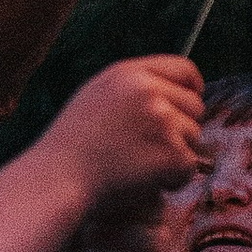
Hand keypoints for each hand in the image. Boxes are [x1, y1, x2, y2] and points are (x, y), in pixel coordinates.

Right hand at [35, 56, 204, 215]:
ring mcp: (163, 122)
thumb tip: (173, 89)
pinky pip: (189, 167)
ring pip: (194, 137)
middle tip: (148, 148)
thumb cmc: (72, 146)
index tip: (192, 100)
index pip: (184, 69)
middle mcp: (149, 92)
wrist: (57, 181)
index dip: (192, 87)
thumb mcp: (97, 96)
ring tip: (137, 166)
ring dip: (175, 155)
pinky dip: (172, 180)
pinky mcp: (172, 154)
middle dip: (180, 127)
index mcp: (129, 74)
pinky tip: (142, 182)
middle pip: (194, 105)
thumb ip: (134, 87)